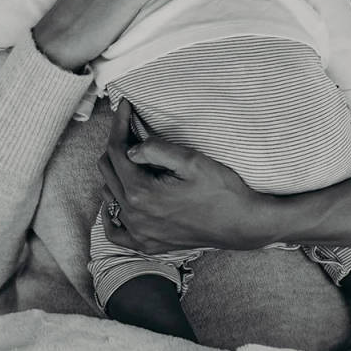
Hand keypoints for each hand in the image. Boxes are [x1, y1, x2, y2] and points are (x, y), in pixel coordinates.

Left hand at [98, 98, 275, 253]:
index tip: (125, 106)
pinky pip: (114, 231)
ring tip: (135, 159)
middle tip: (132, 129)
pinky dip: (111, 213)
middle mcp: (134, 214)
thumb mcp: (192, 161)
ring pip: (109, 195)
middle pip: (108, 170)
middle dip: (117, 144)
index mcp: (141, 192)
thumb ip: (156, 150)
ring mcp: (138, 232)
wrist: (242, 224)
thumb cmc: (223, 191)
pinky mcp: (147, 243)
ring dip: (117, 173)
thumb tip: (131, 148)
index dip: (119, 124)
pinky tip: (118, 200)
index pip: (117, 150)